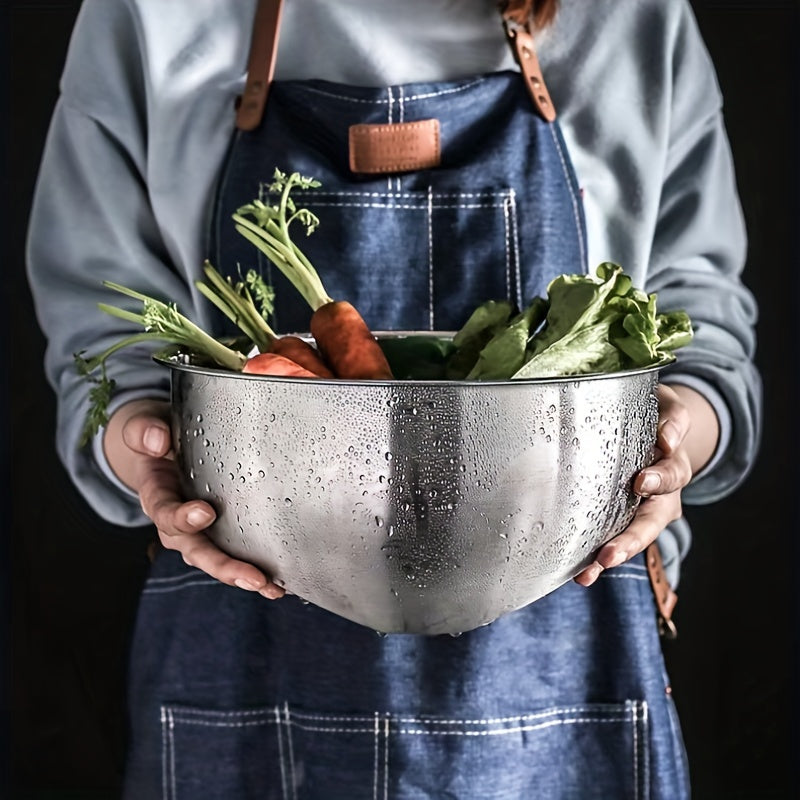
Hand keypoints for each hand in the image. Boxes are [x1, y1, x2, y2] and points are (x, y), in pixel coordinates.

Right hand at [103, 398, 284, 598]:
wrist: (159, 446)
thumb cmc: (156, 437)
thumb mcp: (143, 427)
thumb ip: (145, 432)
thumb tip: (158, 442)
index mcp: (156, 496)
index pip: (165, 512)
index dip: (182, 517)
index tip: (205, 513)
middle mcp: (175, 522)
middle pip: (196, 550)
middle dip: (223, 565)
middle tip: (252, 577)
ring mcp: (197, 530)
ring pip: (215, 558)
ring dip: (241, 574)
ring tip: (271, 587)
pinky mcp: (219, 530)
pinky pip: (233, 551)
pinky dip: (254, 568)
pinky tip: (279, 582)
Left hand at [573, 383, 713, 586]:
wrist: (656, 430)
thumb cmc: (657, 415)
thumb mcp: (669, 407)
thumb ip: (672, 419)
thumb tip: (668, 439)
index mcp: (672, 468)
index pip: (671, 476)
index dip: (658, 480)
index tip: (640, 482)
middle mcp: (660, 497)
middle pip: (649, 523)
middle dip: (629, 541)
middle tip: (609, 555)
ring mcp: (640, 511)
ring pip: (628, 538)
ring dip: (609, 556)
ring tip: (587, 574)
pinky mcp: (618, 518)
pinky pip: (608, 538)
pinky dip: (593, 557)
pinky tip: (577, 572)